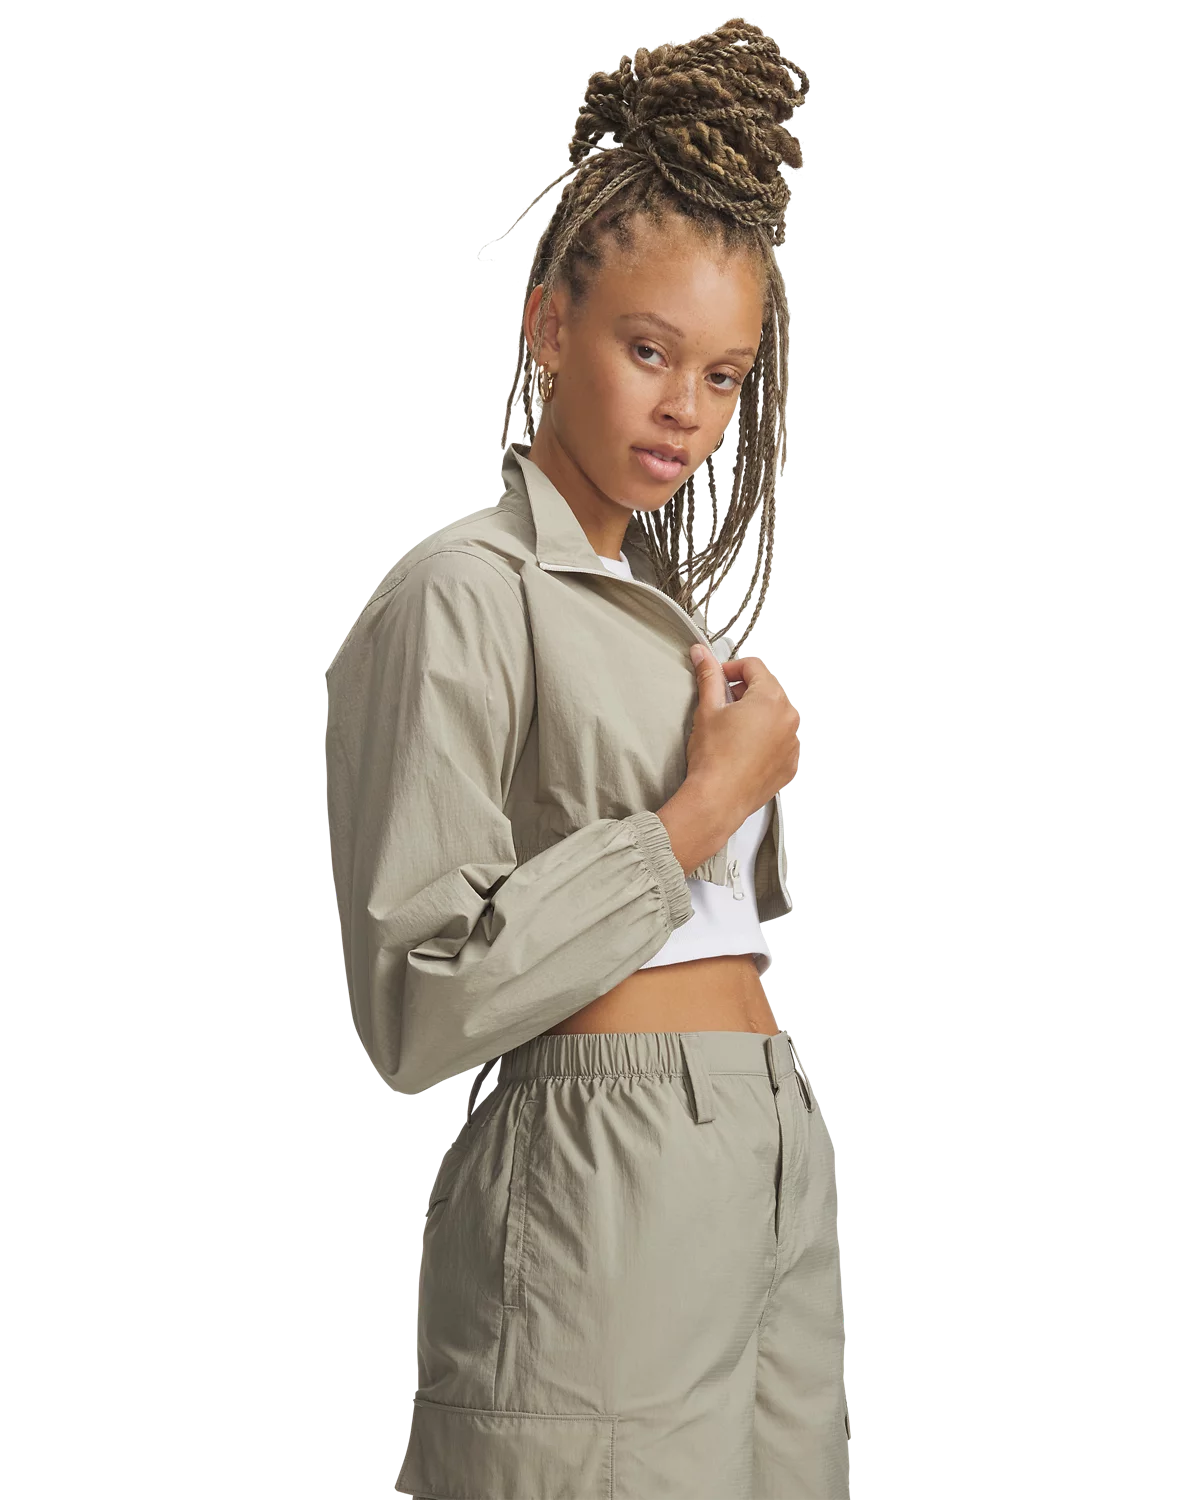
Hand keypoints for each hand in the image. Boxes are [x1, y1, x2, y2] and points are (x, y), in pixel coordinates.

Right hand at [655, 643, 800, 875]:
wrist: (717, 799)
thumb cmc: (713, 758)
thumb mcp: (707, 709)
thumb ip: (708, 675)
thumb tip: (702, 653)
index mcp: (772, 698)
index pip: (754, 666)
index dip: (731, 668)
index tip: (718, 678)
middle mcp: (789, 718)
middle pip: (768, 689)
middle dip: (745, 692)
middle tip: (721, 706)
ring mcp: (793, 743)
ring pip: (775, 716)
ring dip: (756, 716)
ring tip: (732, 731)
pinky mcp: (790, 765)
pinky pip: (780, 742)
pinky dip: (765, 740)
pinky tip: (743, 750)